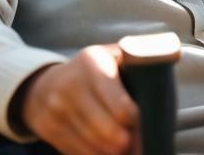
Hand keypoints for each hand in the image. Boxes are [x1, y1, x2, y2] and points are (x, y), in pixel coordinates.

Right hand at [17, 44, 138, 154]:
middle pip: (111, 135)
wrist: (44, 84)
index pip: (122, 108)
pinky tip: (108, 152)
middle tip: (142, 145)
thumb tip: (159, 99)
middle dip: (130, 144)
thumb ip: (134, 68)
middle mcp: (71, 85)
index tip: (150, 128)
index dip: (139, 124)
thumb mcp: (110, 58)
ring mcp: (57, 109)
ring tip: (128, 149)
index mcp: (93, 63)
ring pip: (97, 150)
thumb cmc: (91, 72)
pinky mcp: (48, 130)